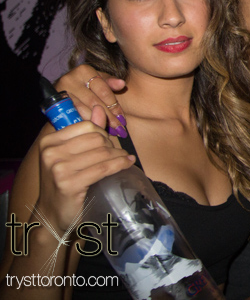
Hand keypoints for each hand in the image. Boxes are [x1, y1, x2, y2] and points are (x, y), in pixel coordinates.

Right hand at [36, 106, 133, 233]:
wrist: (52, 213)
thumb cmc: (64, 181)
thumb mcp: (70, 154)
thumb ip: (85, 132)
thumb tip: (99, 109)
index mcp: (49, 141)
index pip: (86, 126)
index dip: (102, 133)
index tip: (109, 142)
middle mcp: (51, 153)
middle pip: (96, 138)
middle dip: (111, 145)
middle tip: (118, 154)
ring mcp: (58, 168)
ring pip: (102, 152)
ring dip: (119, 155)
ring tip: (125, 159)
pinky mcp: (69, 183)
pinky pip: (103, 168)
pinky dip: (119, 165)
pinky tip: (127, 164)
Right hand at [54, 64, 126, 135]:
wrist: (64, 90)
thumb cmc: (87, 84)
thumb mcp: (99, 79)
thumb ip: (110, 82)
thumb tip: (122, 84)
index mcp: (84, 71)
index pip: (103, 91)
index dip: (114, 105)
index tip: (122, 117)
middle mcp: (70, 80)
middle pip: (93, 102)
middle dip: (108, 116)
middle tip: (118, 128)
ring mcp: (60, 92)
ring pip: (82, 111)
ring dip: (97, 122)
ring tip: (110, 131)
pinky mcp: (54, 105)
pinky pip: (72, 117)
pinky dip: (84, 124)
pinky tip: (94, 130)